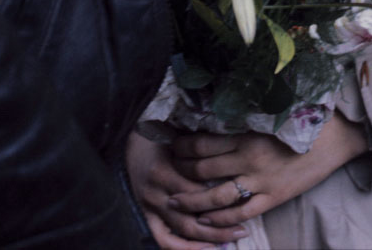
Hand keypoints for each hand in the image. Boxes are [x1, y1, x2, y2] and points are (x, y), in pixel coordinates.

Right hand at [127, 132, 245, 248]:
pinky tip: (203, 248)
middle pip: (192, 219)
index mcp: (162, 174)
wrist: (127, 137)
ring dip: (207, 240)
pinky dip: (182, 249)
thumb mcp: (176, 139)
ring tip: (229, 241)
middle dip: (220, 227)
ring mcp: (149, 207)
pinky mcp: (145, 213)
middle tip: (244, 229)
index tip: (241, 200)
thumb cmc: (156, 133)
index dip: (220, 200)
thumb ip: (197, 153)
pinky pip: (163, 240)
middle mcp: (155, 195)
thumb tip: (228, 165)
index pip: (197, 194)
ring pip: (182, 232)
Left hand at [165, 113, 368, 230]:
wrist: (335, 137)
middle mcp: (248, 157)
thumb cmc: (301, 118)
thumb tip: (214, 115)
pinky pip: (241, 213)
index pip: (202, 141)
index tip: (170, 145)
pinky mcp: (274, 197)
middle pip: (203, 169)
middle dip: (180, 172)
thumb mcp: (266, 113)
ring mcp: (261, 180)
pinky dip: (221, 220)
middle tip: (166, 173)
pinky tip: (206, 221)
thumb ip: (241, 119)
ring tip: (175, 202)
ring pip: (217, 195)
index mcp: (245, 132)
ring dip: (193, 201)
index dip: (181, 145)